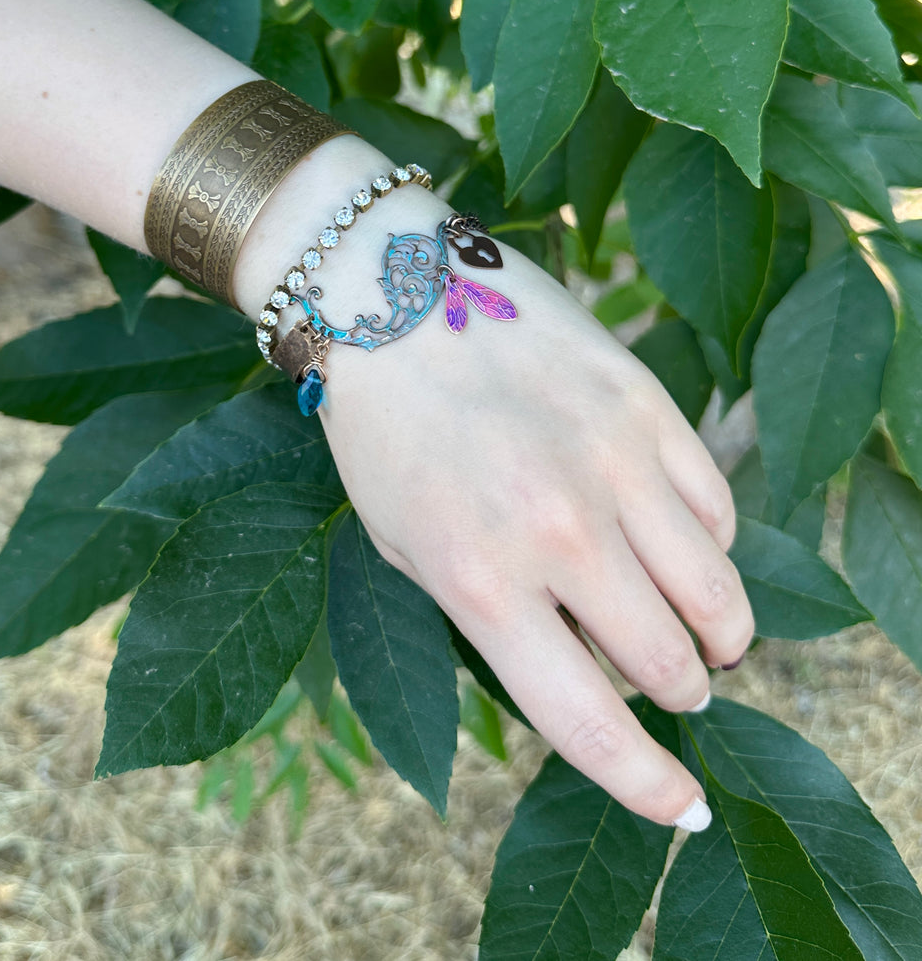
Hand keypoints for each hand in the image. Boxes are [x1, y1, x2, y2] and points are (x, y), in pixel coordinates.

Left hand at [314, 188, 753, 830]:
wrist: (390, 294)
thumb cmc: (385, 436)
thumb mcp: (406, 550)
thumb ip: (495, 623)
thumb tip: (593, 676)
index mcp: (480, 582)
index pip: (590, 722)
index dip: (648, 784)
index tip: (687, 809)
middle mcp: (555, 531)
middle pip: (669, 663)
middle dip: (682, 692)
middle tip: (675, 683)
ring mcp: (610, 463)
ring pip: (716, 594)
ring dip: (719, 633)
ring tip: (705, 632)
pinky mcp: (646, 405)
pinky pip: (717, 508)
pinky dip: (709, 545)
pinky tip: (680, 540)